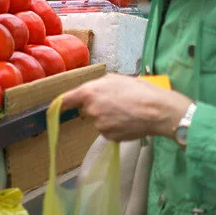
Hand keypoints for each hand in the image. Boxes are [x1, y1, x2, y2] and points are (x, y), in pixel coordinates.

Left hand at [62, 74, 192, 141]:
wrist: (158, 110)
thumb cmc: (139, 90)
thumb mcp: (116, 78)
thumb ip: (98, 85)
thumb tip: (92, 90)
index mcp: (89, 92)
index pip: (66, 99)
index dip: (62, 103)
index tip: (58, 106)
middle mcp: (90, 109)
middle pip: (86, 110)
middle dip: (97, 107)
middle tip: (116, 103)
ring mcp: (99, 125)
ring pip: (98, 121)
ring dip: (107, 117)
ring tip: (126, 111)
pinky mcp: (108, 136)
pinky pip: (108, 131)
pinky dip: (115, 127)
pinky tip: (128, 121)